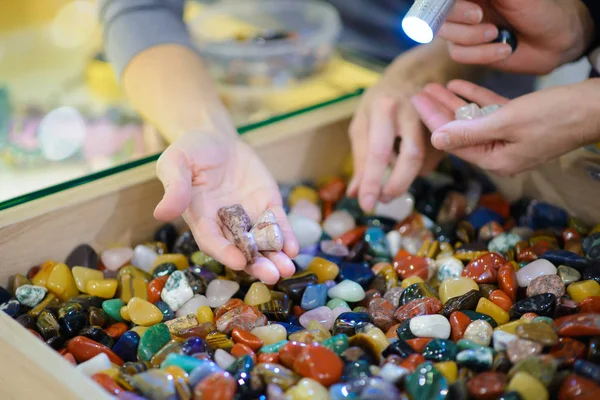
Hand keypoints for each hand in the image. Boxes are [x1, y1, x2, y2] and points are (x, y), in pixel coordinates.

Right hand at [154, 130, 298, 283]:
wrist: (216, 138)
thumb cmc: (190, 151)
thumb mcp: (176, 162)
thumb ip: (174, 187)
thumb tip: (161, 213)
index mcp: (201, 218)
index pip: (212, 241)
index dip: (225, 252)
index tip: (238, 261)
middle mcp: (225, 224)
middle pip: (241, 250)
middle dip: (256, 264)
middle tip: (272, 276)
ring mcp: (248, 216)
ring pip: (262, 243)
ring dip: (275, 257)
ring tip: (287, 268)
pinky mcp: (266, 205)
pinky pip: (277, 223)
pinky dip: (286, 236)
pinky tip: (294, 248)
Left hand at [347, 45, 456, 210]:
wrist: (415, 76)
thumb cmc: (380, 102)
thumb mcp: (362, 123)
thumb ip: (360, 157)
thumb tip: (355, 193)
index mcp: (384, 108)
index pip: (378, 152)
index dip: (372, 182)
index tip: (366, 205)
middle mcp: (412, 111)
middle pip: (410, 157)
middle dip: (396, 185)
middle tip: (384, 201)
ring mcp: (434, 119)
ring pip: (423, 162)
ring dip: (404, 178)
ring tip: (390, 182)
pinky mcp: (447, 129)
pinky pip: (430, 160)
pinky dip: (414, 169)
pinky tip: (405, 160)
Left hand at [411, 79, 599, 175]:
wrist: (594, 108)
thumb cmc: (554, 115)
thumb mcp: (506, 122)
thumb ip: (469, 132)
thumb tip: (438, 140)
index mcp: (496, 160)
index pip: (455, 142)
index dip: (433, 122)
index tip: (416, 104)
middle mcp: (500, 153)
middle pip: (461, 131)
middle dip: (439, 111)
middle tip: (419, 93)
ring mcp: (511, 138)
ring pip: (474, 119)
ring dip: (454, 103)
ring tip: (434, 87)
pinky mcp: (520, 123)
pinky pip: (490, 112)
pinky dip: (475, 98)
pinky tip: (458, 85)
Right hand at [439, 0, 593, 73]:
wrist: (555, 42)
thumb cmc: (540, 11)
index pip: (442, 1)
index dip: (447, 5)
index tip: (471, 10)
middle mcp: (464, 8)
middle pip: (440, 16)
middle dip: (459, 19)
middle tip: (480, 17)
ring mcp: (465, 30)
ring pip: (448, 37)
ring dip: (473, 39)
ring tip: (498, 34)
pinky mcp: (470, 51)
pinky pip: (459, 54)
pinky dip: (481, 54)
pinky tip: (503, 49)